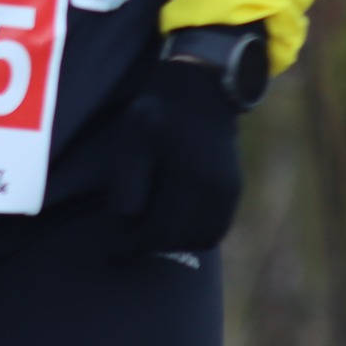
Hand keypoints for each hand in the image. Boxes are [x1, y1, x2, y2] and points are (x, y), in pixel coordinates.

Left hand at [107, 56, 242, 259]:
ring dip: (174, 242)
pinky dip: (194, 233)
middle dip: (150, 246)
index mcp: (189, 176)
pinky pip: (216, 229)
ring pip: (201, 240)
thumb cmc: (158, 113)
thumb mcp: (132, 137)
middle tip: (124, 243)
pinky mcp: (234, 190)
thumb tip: (126, 223)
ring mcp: (230, 191)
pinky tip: (172, 219)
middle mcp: (215, 189)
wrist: (201, 90)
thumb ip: (129, 180)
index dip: (132, 248)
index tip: (111, 255)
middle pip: (180, 240)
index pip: (160, 232)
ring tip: (148, 228)